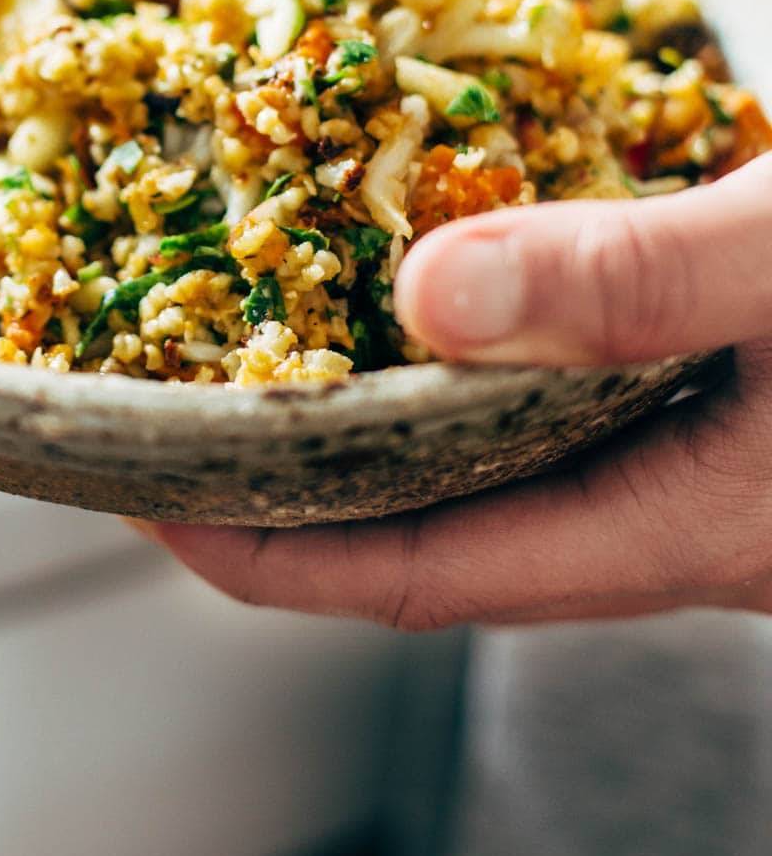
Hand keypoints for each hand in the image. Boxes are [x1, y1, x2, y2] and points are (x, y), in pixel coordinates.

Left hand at [149, 159, 771, 625]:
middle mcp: (666, 524)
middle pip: (429, 533)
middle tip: (172, 404)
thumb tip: (426, 290)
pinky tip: (436, 292)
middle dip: (288, 484)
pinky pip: (549, 410)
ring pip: (490, 471)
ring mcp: (689, 477)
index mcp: (668, 527)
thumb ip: (630, 280)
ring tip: (270, 346)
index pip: (414, 575)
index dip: (262, 547)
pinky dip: (467, 363)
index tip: (145, 490)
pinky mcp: (711, 420)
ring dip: (377, 418)